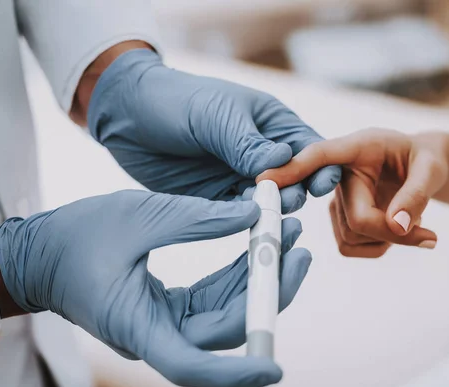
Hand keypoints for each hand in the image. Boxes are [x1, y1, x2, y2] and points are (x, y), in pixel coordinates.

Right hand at [0, 190, 310, 386]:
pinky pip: (214, 297)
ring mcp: (165, 322)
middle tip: (299, 252)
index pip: (192, 366)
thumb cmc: (75, 237)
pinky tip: (260, 244)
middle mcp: (156, 333)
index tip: (275, 369)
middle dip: (268, 294)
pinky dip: (239, 274)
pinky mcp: (170, 307)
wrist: (38, 254)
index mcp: (138, 326)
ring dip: (259, 280)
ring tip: (288, 238)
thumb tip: (253, 216)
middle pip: (226, 331)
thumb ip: (198, 219)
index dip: (236, 373)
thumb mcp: (139, 217)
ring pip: (226, 312)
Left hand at [87, 49, 340, 212]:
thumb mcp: (216, 116)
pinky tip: (247, 224)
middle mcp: (262, 152)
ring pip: (269, 200)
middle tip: (287, 199)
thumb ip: (248, 143)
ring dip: (272, 208)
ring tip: (268, 213)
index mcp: (271, 123)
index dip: (319, 165)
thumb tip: (285, 161)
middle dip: (296, 190)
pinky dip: (247, 220)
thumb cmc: (177, 100)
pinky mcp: (218, 197)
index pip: (309, 146)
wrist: (127, 114)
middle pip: (295, 178)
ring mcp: (240, 176)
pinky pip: (240, 214)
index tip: (321, 182)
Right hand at [259, 128, 446, 257]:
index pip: (320, 157)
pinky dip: (379, 247)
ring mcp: (336, 200)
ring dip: (391, 240)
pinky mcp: (340, 222)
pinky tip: (393, 228)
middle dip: (395, 233)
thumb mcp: (432, 168)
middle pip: (357, 219)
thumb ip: (417, 193)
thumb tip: (397, 226)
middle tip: (431, 238)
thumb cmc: (425, 160)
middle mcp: (339, 174)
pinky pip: (352, 247)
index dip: (293, 169)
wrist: (421, 169)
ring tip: (414, 222)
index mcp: (356, 148)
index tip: (264, 179)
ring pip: (354, 237)